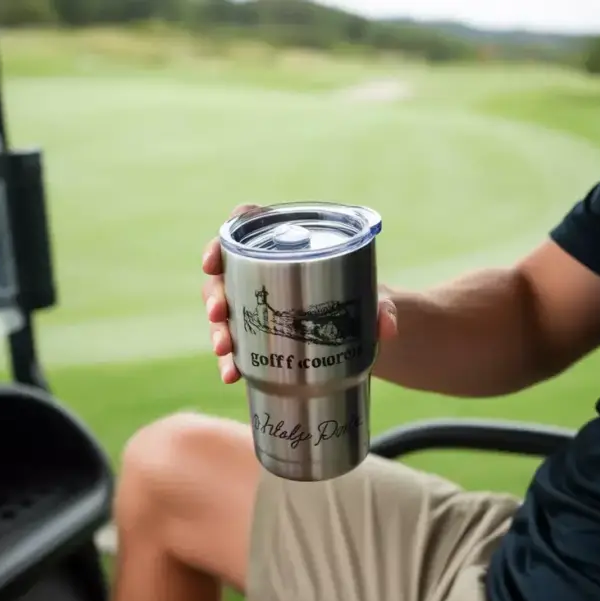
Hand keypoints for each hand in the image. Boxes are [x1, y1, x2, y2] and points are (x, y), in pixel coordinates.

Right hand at [203, 204, 398, 383]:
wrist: (366, 333)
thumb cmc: (366, 299)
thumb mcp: (377, 299)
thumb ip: (384, 307)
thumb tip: (386, 326)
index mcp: (291, 242)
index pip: (248, 225)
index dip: (224, 238)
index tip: (213, 259)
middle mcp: (265, 268)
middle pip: (226, 271)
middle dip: (215, 293)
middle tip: (218, 313)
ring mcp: (257, 301)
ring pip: (224, 309)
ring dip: (218, 329)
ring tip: (224, 351)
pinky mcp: (258, 333)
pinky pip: (236, 343)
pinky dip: (231, 359)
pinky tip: (232, 375)